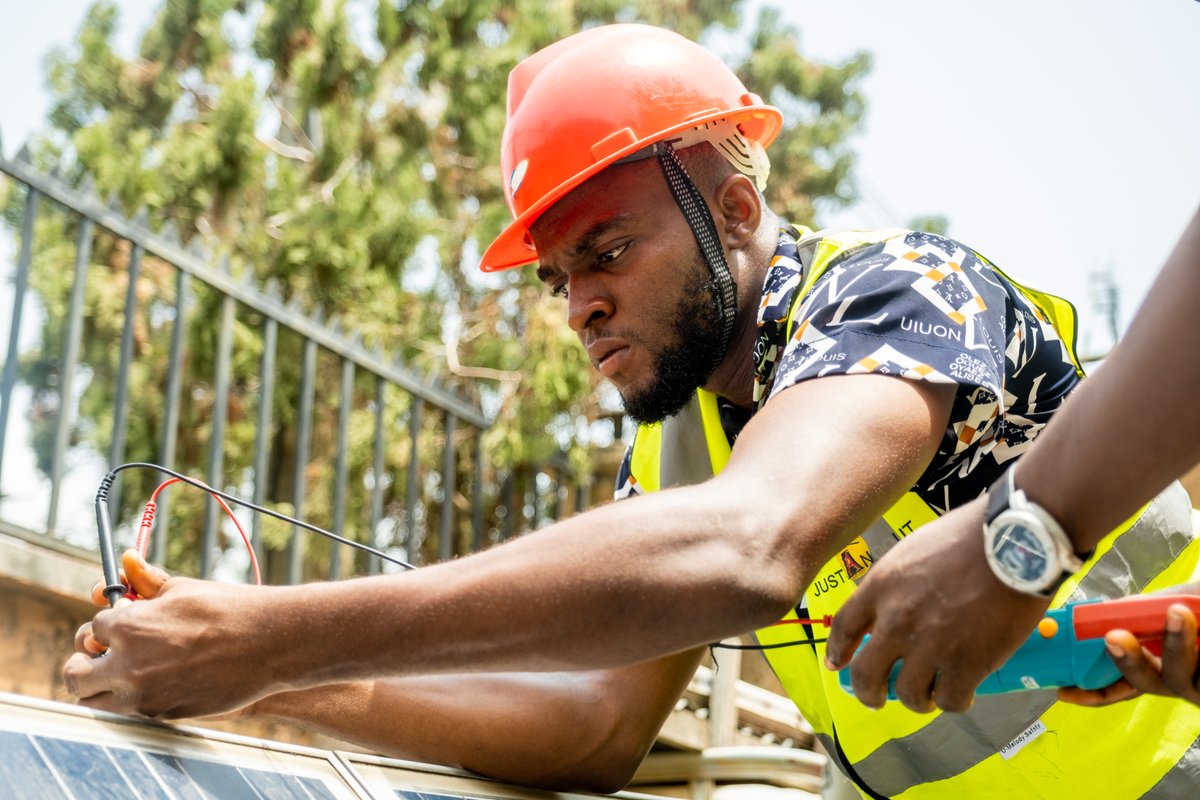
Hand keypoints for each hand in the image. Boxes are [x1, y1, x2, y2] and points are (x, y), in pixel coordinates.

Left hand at [63, 549, 276, 718]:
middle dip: (82, 661)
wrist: (270, 643)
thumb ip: (146, 582)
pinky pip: (129, 712)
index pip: (94, 628)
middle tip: (97, 655)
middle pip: (75, 674)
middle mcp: (128, 666)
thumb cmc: (229, 609)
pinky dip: (132, 698)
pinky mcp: (164, 715)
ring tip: (116, 674)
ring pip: (92, 702)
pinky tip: (156, 680)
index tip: (125, 619)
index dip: (110, 622)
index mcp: (128, 628)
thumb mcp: (183, 588)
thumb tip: (127, 560)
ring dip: (99, 686)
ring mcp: (144, 696)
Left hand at [824, 496, 1049, 711]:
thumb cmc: (971, 537)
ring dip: (918, 699)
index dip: (838, 652)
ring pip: (909, 695)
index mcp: (881, 586)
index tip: (837, 665)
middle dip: (868, 693)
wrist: (1013, 542)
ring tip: (931, 694)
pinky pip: (950, 701)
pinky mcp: (966, 664)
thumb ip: (897, 582)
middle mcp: (897, 619)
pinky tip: (963, 692)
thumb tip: (893, 606)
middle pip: (865, 674)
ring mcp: (930, 644)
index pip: (843, 628)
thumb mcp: (915, 549)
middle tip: (877, 698)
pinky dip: (955, 702)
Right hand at [1059, 585, 1199, 707]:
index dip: (1091, 692)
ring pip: (1181, 677)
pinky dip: (1199, 642)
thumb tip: (1103, 611)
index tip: (1063, 691)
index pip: (1119, 685)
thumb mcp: (1173, 599)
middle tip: (1114, 636)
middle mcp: (1179, 681)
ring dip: (1177, 644)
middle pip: (1145, 682)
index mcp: (1158, 666)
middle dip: (1128, 661)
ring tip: (1179, 612)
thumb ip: (1142, 607)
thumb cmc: (1199, 606)